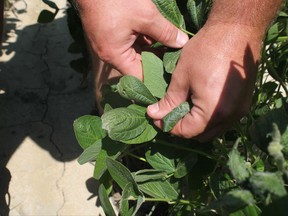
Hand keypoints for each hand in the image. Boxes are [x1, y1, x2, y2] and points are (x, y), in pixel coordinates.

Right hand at [77, 0, 188, 79]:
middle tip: (176, 57)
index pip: (139, 77)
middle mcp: (110, 54)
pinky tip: (157, 33)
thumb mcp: (145, 16)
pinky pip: (130, 43)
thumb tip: (182, 43)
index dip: (157, 76)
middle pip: (138, 65)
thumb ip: (165, 32)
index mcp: (115, 56)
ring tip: (171, 44)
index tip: (173, 72)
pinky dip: (143, 39)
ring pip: (136, 52)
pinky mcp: (110, 35)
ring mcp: (109, 44)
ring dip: (151, 48)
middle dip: (157, 60)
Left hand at [147, 23, 262, 140]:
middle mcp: (230, 117)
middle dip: (182, 127)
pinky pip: (222, 120)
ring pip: (212, 130)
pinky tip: (198, 102)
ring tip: (181, 107)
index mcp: (213, 112)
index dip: (167, 126)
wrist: (237, 31)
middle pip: (201, 135)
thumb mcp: (182, 77)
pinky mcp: (243, 103)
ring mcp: (239, 111)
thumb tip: (154, 114)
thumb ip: (169, 100)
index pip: (186, 131)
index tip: (155, 116)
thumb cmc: (207, 51)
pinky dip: (208, 118)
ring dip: (195, 124)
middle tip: (167, 112)